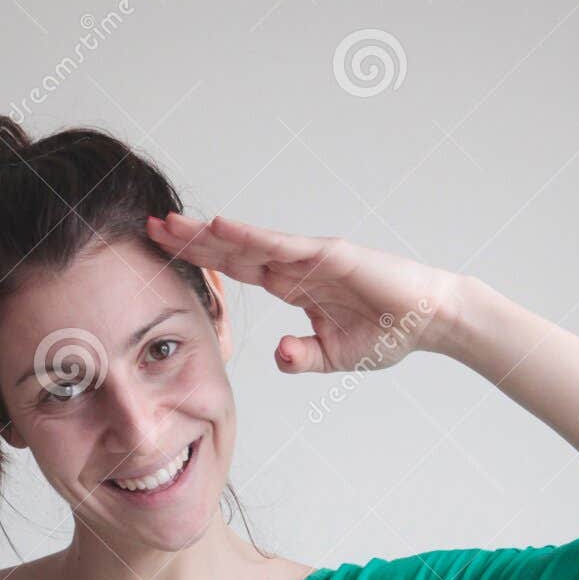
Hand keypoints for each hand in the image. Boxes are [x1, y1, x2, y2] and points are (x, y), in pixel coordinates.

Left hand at [145, 211, 460, 372]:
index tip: (164, 254)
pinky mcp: (329, 254)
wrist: (429, 321)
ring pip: (247, 241)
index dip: (201, 260)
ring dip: (208, 232)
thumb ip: (300, 357)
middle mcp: (295, 264)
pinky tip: (219, 226)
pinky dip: (249, 235)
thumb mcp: (333, 355)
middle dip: (190, 240)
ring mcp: (310, 256)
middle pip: (231, 249)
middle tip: (149, 228)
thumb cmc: (387, 332)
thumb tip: (276, 356)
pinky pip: (280, 245)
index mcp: (293, 285)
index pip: (236, 269)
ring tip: (170, 223)